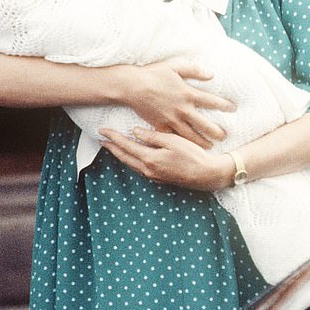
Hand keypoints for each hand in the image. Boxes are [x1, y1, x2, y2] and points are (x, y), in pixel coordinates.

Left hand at [99, 127, 234, 190]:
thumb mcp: (173, 141)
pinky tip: (132, 156)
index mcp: (150, 159)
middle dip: (112, 148)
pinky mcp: (160, 178)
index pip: (126, 146)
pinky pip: (139, 168)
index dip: (113, 138)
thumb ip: (153, 137)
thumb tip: (135, 132)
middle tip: (101, 139)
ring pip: (131, 164)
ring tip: (113, 147)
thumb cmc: (193, 155)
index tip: (102, 131)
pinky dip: (131, 161)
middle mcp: (148, 170)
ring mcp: (154, 176)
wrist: (207, 175)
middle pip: (125, 157)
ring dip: (121, 155)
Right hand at [115, 59, 234, 148]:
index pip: (212, 101)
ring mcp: (172, 120)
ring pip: (191, 135)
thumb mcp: (175, 67)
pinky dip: (182, 143)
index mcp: (188, 94)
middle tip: (224, 136)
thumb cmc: (153, 74)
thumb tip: (211, 74)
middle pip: (205, 124)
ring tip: (210, 146)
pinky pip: (174, 137)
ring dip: (202, 142)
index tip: (233, 109)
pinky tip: (187, 148)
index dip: (224, 105)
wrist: (132, 87)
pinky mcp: (161, 126)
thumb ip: (194, 70)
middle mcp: (183, 109)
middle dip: (217, 131)